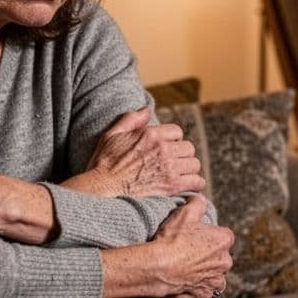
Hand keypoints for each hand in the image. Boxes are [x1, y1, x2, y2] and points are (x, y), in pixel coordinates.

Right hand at [68, 106, 205, 196]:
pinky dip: (195, 183)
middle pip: (188, 147)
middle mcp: (162, 149)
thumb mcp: (112, 134)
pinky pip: (196, 181)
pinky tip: (189, 185)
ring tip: (182, 173)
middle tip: (176, 161)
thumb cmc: (104, 162)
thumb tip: (147, 109)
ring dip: (189, 168)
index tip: (169, 147)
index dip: (174, 139)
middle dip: (182, 154)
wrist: (102, 188)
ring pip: (194, 164)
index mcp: (150, 134)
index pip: (177, 131)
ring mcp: (168, 167)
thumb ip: (131, 119)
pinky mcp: (171, 186)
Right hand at [148, 195, 233, 297]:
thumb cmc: (171, 240)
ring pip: (214, 275)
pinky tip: (184, 281)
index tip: (195, 237)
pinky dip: (196, 287)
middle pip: (219, 256)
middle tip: (188, 252)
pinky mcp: (204, 295)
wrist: (157, 268)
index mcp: (224, 240)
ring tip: (186, 268)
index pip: (222, 235)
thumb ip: (197, 203)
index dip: (208, 235)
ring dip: (204, 273)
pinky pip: (203, 291)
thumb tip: (200, 199)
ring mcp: (215, 281)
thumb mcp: (184, 213)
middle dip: (208, 255)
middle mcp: (225, 262)